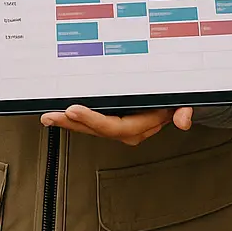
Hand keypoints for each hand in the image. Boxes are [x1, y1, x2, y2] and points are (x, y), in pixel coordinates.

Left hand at [40, 105, 193, 145]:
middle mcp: (127, 130)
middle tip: (52, 115)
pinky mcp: (110, 121)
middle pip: (96, 129)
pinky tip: (58, 115)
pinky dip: (73, 120)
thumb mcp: (182, 102)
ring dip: (68, 123)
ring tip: (48, 117)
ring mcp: (117, 126)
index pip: (115, 127)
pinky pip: (90, 123)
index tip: (73, 110)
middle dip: (72, 123)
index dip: (93, 120)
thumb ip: (183, 110)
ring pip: (89, 128)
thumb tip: (183, 119)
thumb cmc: (175, 100)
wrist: (176, 105)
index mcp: (141, 126)